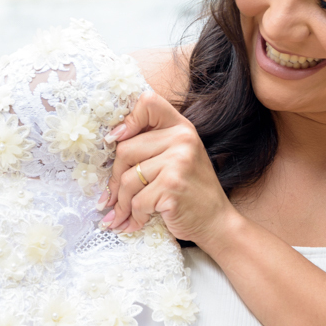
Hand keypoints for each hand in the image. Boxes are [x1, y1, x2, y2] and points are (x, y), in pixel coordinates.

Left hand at [99, 91, 233, 246]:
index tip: (116, 139)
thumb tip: (109, 141)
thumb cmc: (190, 192)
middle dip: (114, 179)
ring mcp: (179, 162)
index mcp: (181, 127)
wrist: (216, 223)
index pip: (147, 102)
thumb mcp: (178, 158)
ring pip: (127, 179)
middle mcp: (182, 139)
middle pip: (125, 149)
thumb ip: (153, 144)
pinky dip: (134, 217)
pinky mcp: (173, 186)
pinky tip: (135, 223)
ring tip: (121, 216)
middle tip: (110, 199)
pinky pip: (137, 201)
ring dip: (121, 204)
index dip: (126, 120)